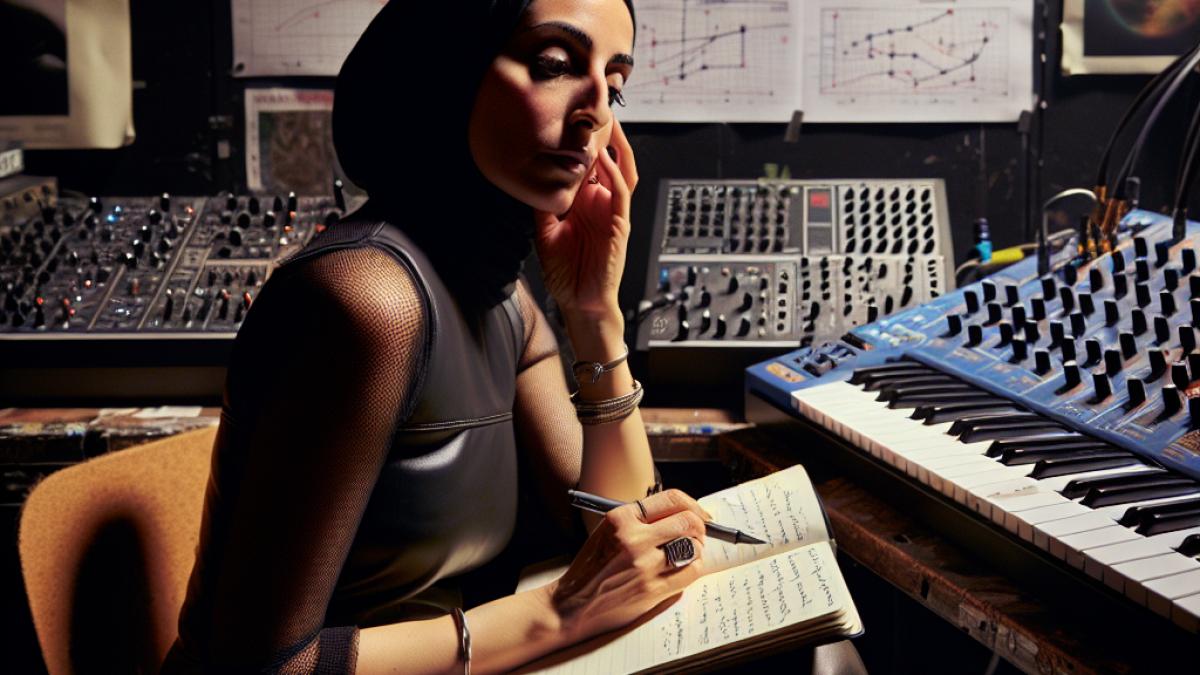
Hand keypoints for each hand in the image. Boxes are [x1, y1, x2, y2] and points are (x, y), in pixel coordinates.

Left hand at [535, 118, 638, 318]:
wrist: (579, 303)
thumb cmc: (566, 272)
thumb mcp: (545, 230)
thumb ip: (543, 204)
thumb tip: (530, 177)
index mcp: (584, 202)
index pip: (587, 164)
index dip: (581, 141)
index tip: (569, 117)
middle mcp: (600, 202)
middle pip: (607, 159)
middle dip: (603, 134)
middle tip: (593, 106)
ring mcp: (612, 212)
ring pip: (621, 169)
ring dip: (616, 145)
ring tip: (607, 121)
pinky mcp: (620, 224)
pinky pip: (621, 192)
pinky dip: (613, 173)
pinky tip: (602, 157)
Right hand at [546, 489, 708, 641]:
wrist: (572, 604)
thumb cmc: (592, 569)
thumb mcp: (608, 533)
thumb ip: (639, 522)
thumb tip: (679, 515)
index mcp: (621, 518)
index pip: (672, 499)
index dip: (693, 506)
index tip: (699, 514)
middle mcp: (633, 538)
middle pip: (688, 521)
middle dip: (699, 528)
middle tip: (698, 536)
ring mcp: (644, 564)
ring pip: (693, 547)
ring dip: (696, 550)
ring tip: (687, 555)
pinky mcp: (652, 589)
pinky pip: (690, 572)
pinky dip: (692, 569)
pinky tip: (683, 570)